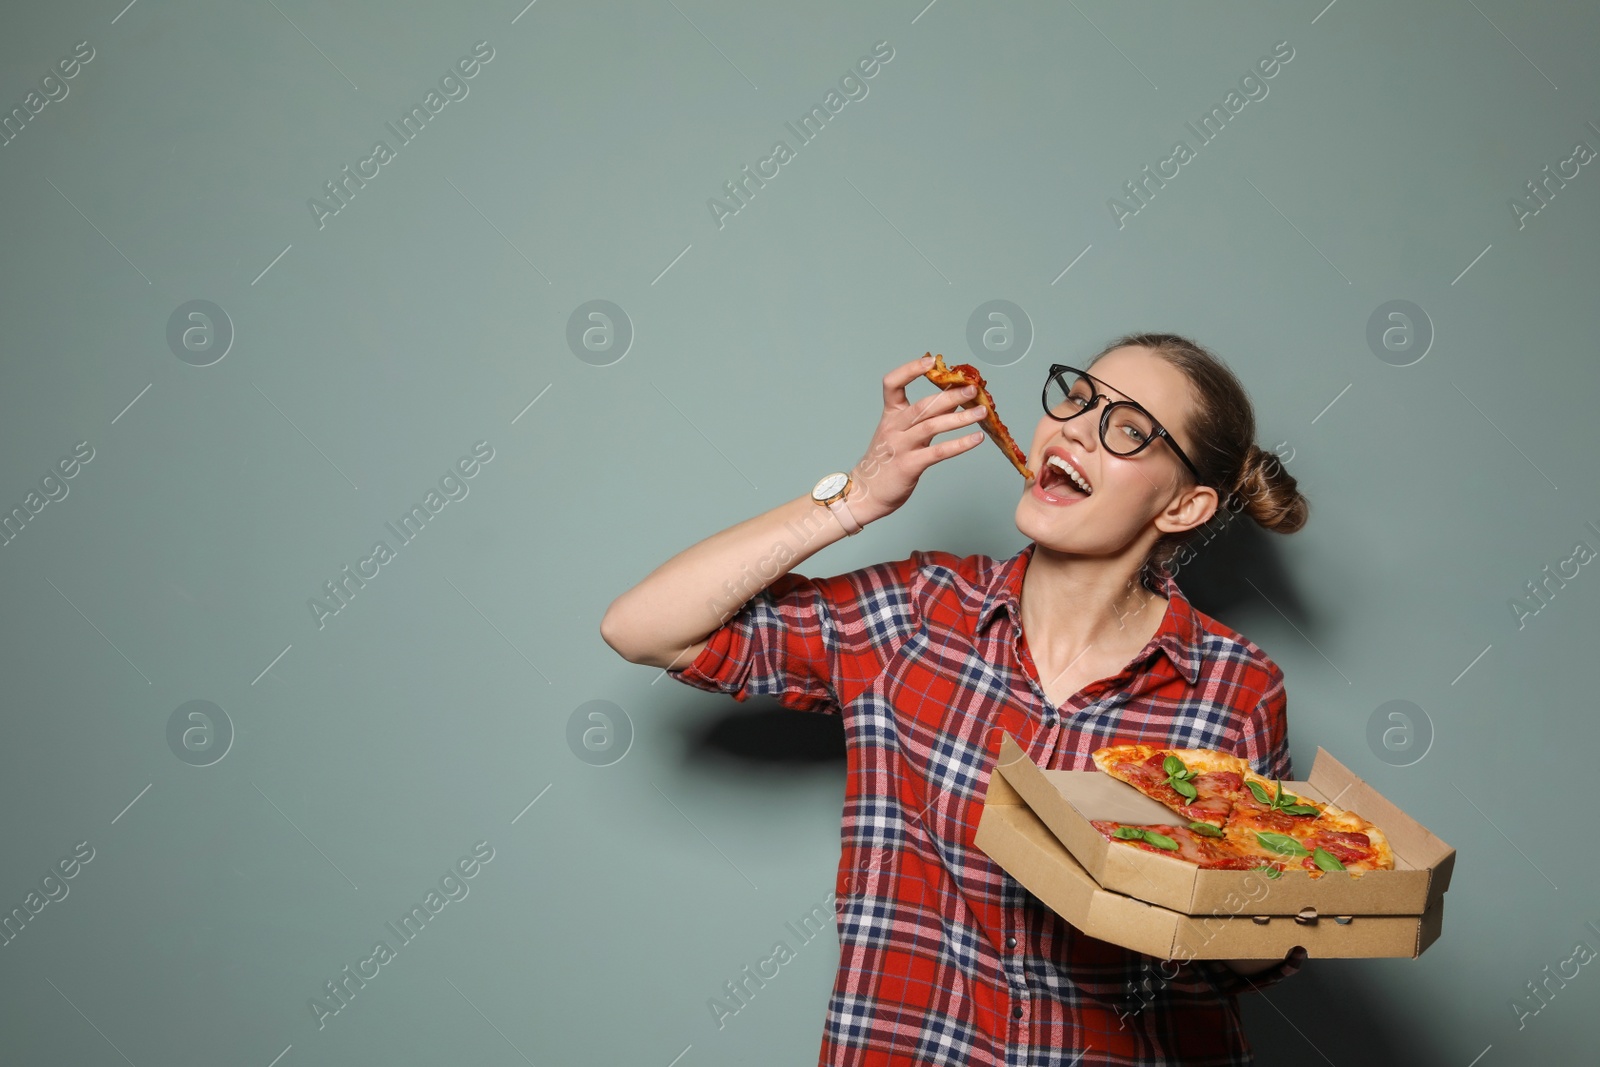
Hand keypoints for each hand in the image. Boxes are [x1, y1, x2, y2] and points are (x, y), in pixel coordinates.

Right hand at [846, 354, 990, 524]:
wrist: (865, 492)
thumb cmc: (886, 462)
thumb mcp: (898, 434)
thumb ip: (922, 418)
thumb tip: (953, 400)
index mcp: (890, 416)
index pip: (892, 384)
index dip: (910, 370)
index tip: (930, 361)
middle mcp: (894, 428)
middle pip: (923, 405)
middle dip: (950, 395)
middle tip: (972, 389)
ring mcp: (900, 447)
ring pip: (932, 426)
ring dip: (960, 418)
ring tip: (982, 412)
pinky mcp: (909, 466)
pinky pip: (938, 452)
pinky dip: (959, 444)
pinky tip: (976, 439)